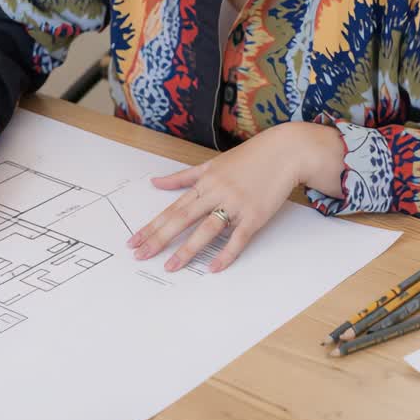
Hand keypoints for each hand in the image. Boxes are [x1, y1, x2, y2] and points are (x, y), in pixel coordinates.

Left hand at [126, 122, 344, 272]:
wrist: (285, 151)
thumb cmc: (250, 157)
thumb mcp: (212, 163)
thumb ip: (183, 177)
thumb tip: (156, 183)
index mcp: (204, 183)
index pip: (172, 208)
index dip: (152, 226)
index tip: (134, 240)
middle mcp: (216, 193)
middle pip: (182, 219)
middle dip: (159, 239)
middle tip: (140, 255)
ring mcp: (235, 204)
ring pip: (206, 230)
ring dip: (187, 250)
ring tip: (170, 267)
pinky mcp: (255, 215)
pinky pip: (238, 238)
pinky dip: (226, 254)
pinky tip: (214, 268)